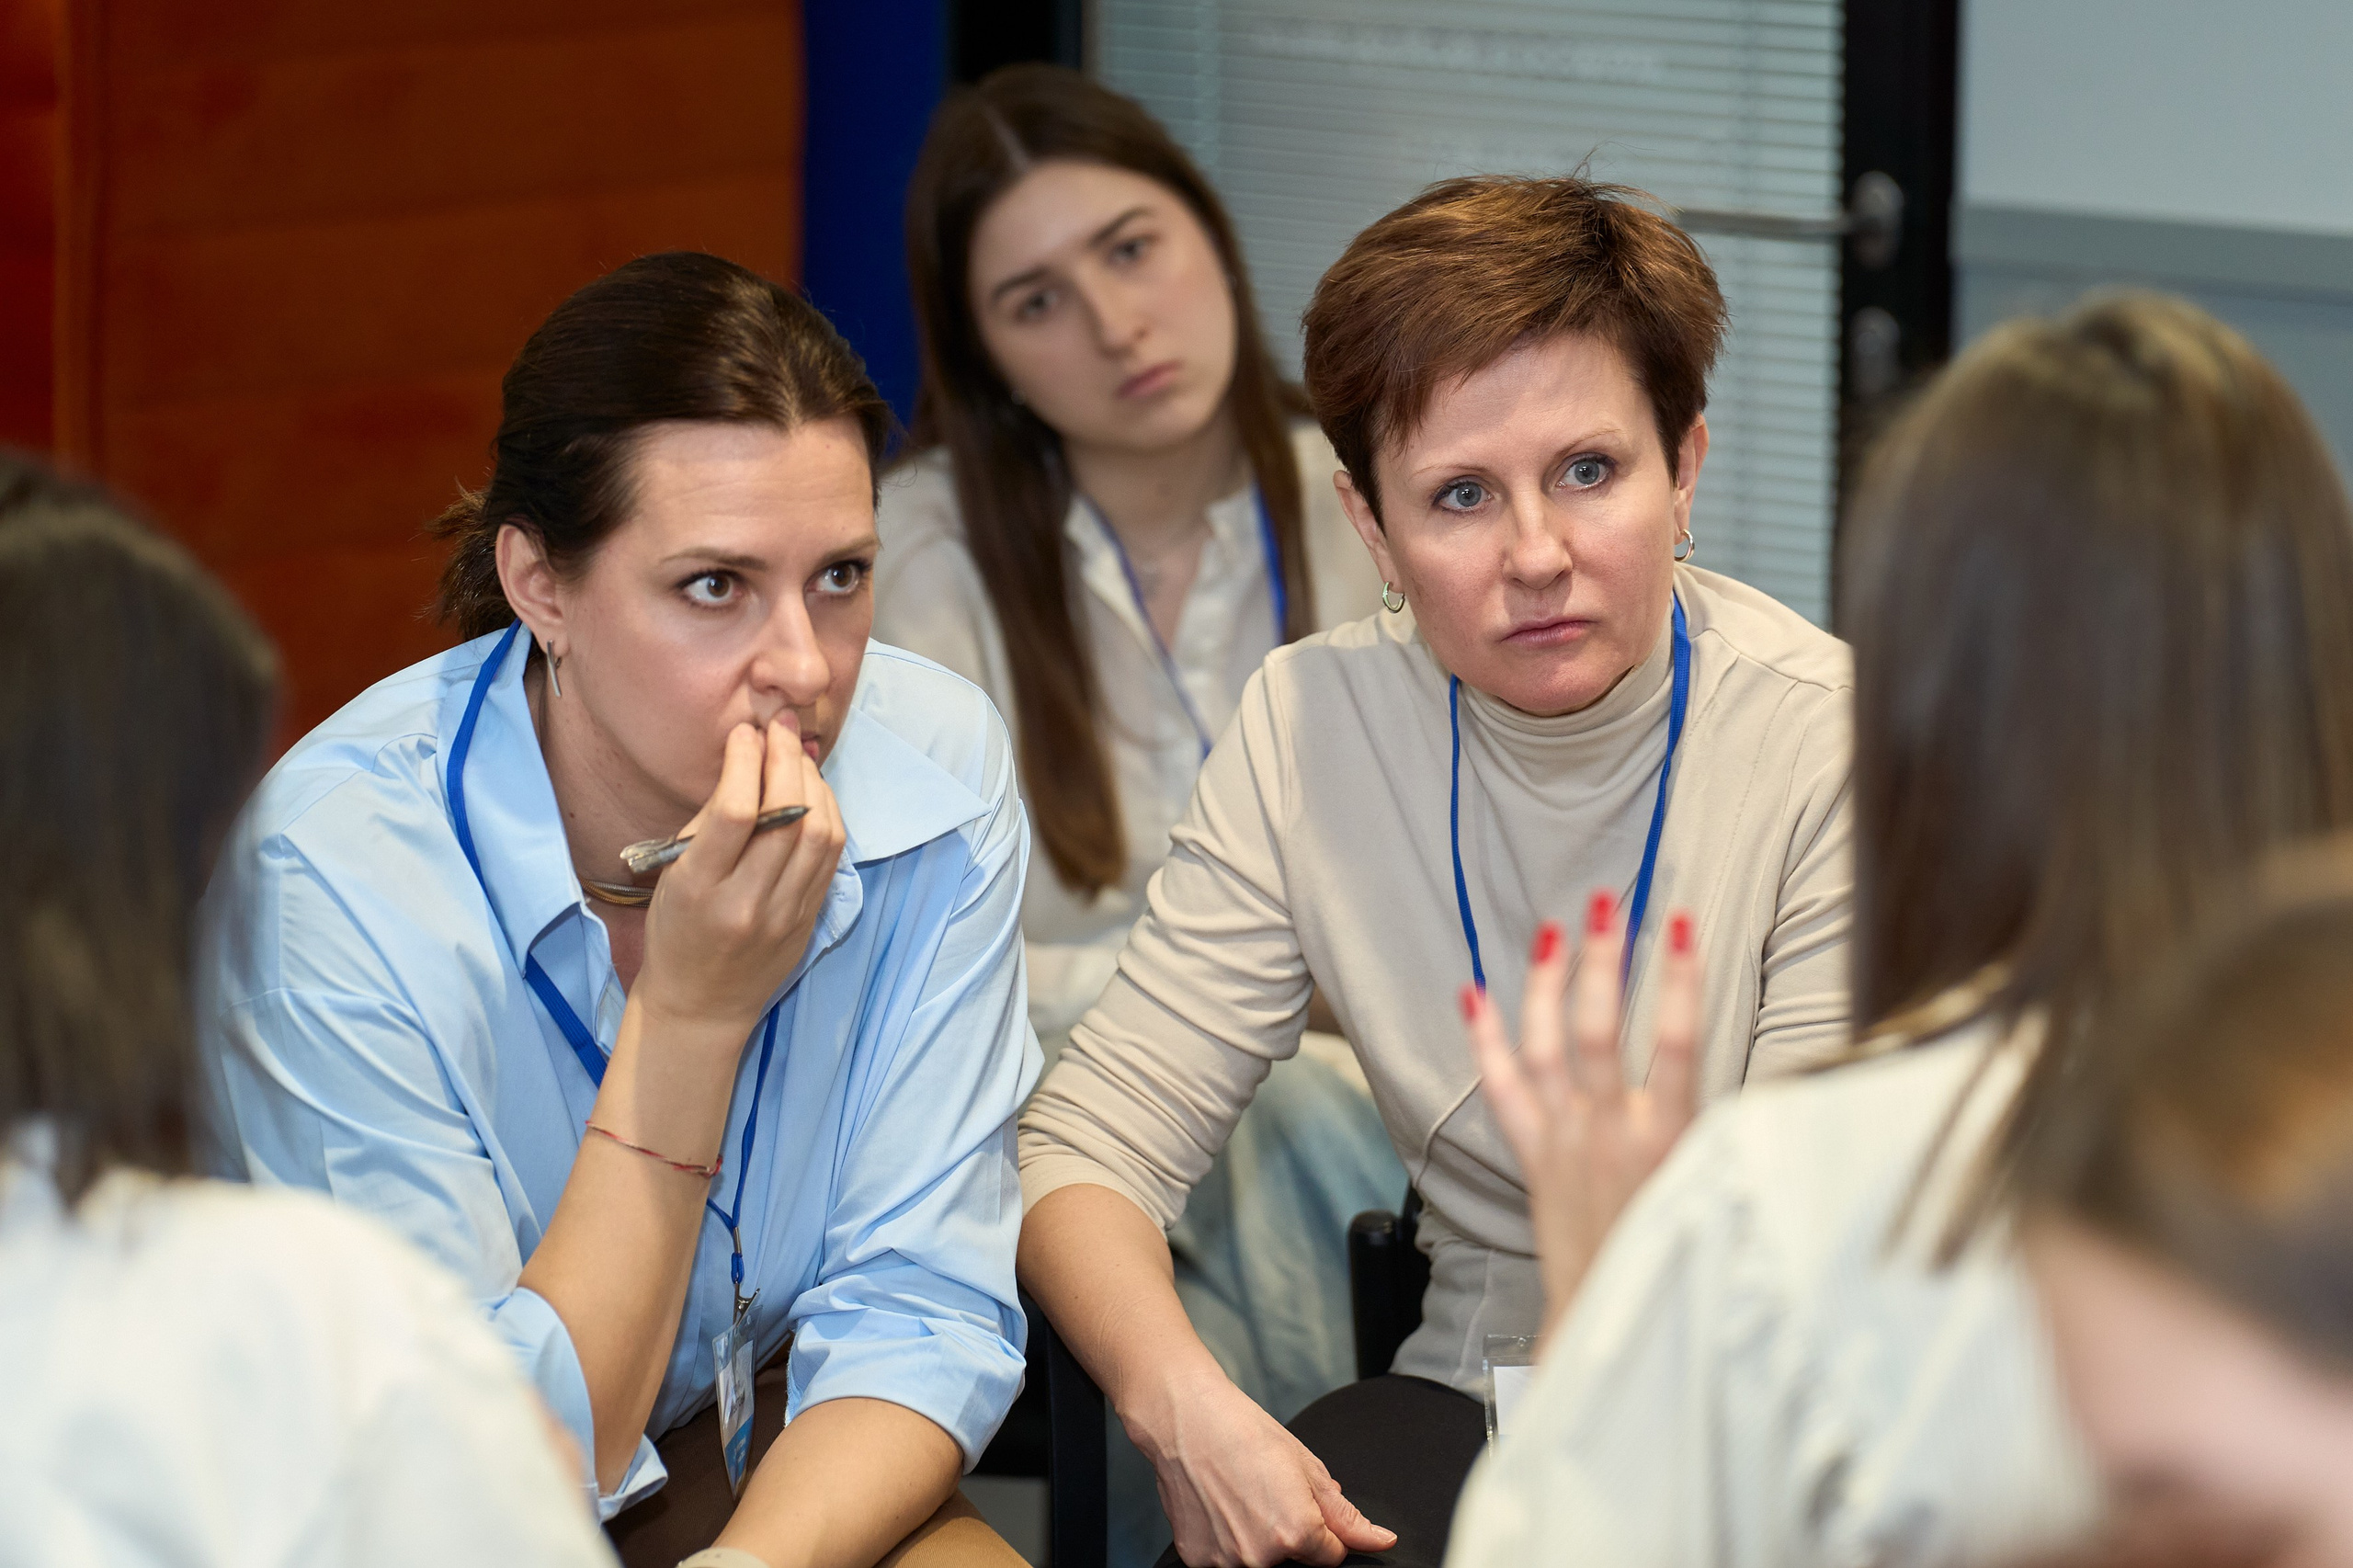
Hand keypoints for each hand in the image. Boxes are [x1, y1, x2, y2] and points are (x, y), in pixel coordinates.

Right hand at [633, 718, 846, 1040]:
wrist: (700, 1006)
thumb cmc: (675, 932)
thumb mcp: (672, 875)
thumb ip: (709, 821)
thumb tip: (748, 760)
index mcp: (699, 889)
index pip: (738, 813)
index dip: (748, 762)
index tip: (747, 733)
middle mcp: (747, 903)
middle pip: (788, 817)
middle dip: (789, 761)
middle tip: (783, 728)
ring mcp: (786, 915)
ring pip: (820, 834)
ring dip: (815, 783)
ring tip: (798, 755)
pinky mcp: (810, 920)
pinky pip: (831, 857)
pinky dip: (827, 814)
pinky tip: (813, 792)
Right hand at [1133, 1371, 1394, 1567]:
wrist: (1185, 1419)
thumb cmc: (1245, 1433)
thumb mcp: (1308, 1467)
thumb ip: (1346, 1516)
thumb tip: (1381, 1541)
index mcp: (1296, 1533)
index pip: (1332, 1557)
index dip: (1323, 1530)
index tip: (1304, 1505)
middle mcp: (1261, 1557)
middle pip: (1293, 1560)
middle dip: (1290, 1534)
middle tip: (1267, 1494)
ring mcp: (1226, 1562)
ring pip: (1259, 1561)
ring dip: (1257, 1538)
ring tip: (1240, 1496)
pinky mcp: (1197, 1560)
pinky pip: (1226, 1559)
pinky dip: (1226, 1539)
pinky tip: (1219, 1507)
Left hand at [1464, 889, 1700, 1340]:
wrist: (1614, 1318)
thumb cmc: (1681, 1256)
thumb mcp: (1720, 1191)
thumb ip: (1727, 1130)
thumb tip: (1766, 1078)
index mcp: (1667, 1140)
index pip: (1680, 1040)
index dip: (1682, 978)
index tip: (1682, 922)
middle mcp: (1607, 1131)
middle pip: (1601, 1027)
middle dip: (1606, 957)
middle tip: (1608, 900)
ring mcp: (1561, 1140)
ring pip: (1546, 1045)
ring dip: (1550, 982)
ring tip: (1555, 927)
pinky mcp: (1531, 1155)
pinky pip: (1499, 1087)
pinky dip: (1483, 1038)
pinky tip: (1472, 991)